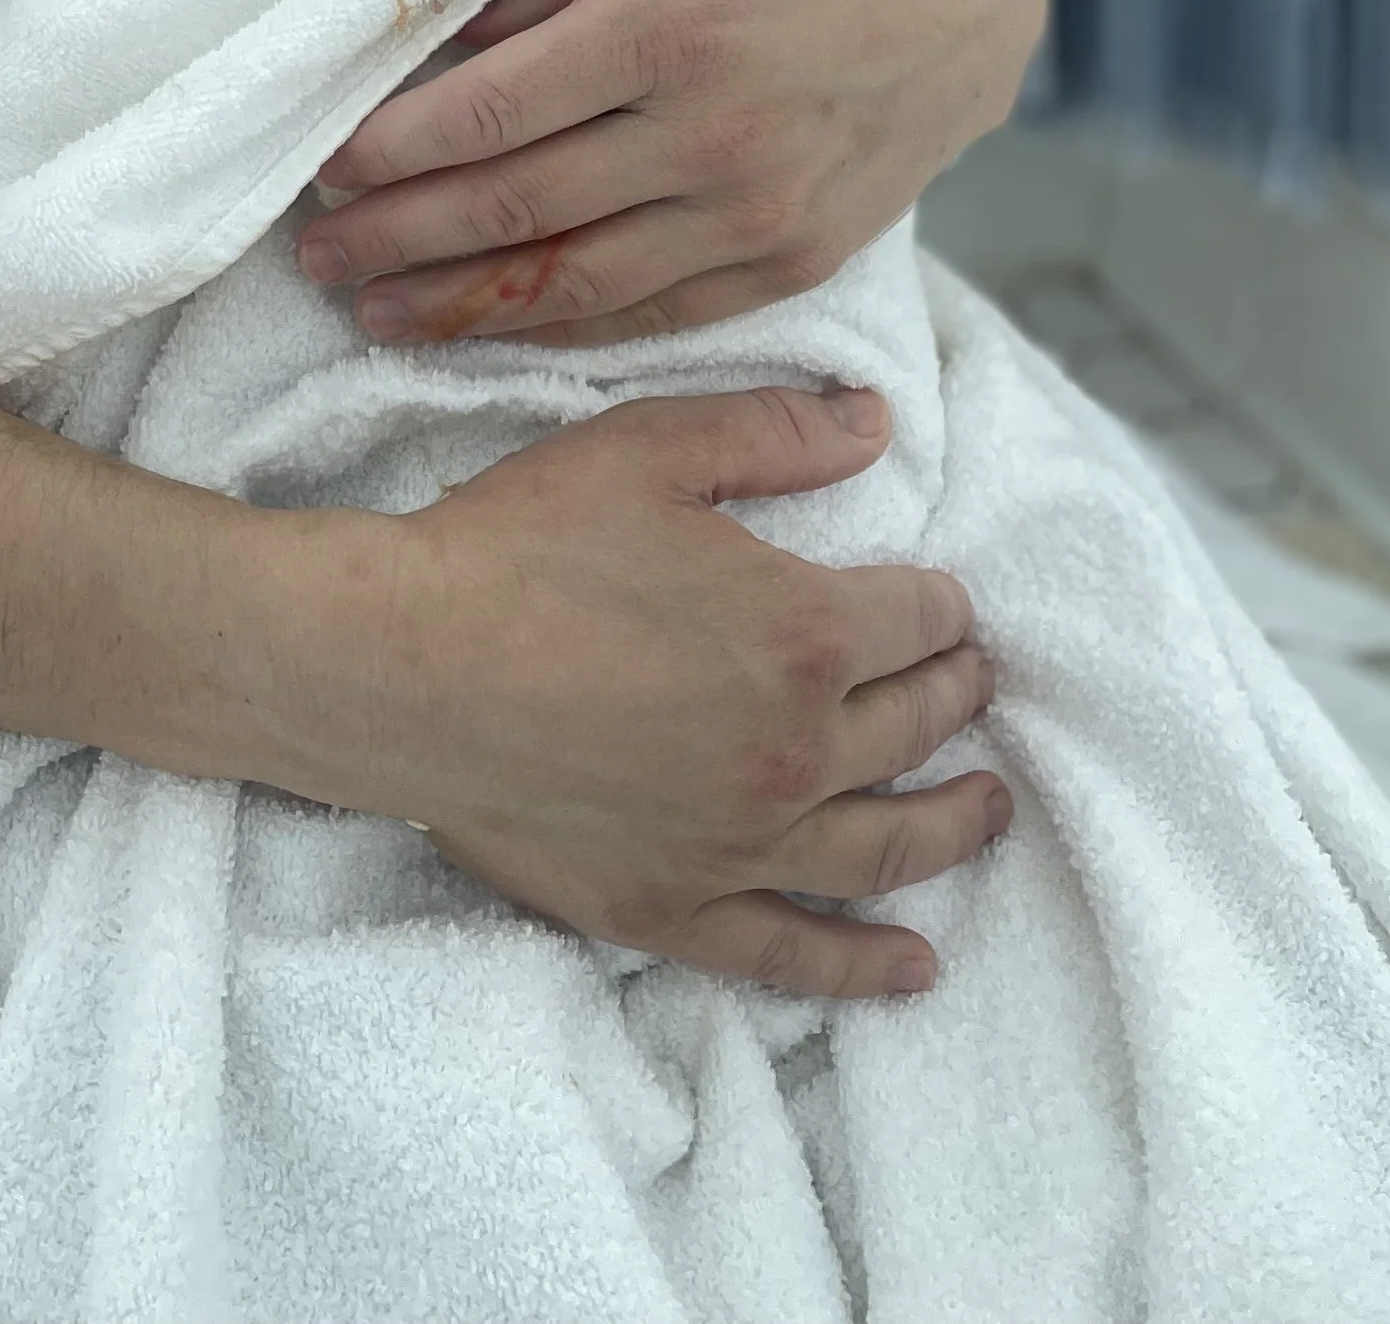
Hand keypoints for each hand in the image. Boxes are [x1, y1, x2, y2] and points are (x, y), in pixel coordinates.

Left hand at [302, 0, 1044, 344]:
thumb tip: (444, 29)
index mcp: (668, 27)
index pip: (487, 112)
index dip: (389, 151)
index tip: (319, 167)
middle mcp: (709, 137)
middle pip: (513, 211)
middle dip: (394, 239)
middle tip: (309, 255)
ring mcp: (755, 215)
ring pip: (573, 285)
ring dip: (456, 307)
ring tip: (368, 311)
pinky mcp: (792, 264)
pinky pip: (654, 316)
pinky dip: (560, 333)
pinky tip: (488, 331)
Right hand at [316, 384, 1005, 993]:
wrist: (401, 666)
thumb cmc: (518, 546)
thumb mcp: (648, 448)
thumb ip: (774, 434)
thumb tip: (878, 423)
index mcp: (806, 634)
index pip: (919, 618)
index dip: (938, 602)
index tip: (938, 599)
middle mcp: (795, 752)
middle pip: (917, 726)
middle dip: (957, 695)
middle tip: (970, 681)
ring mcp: (740, 845)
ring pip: (885, 846)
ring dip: (953, 826)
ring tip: (988, 809)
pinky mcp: (675, 909)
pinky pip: (794, 952)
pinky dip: (865, 964)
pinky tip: (916, 967)